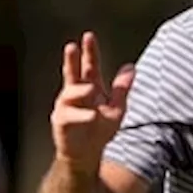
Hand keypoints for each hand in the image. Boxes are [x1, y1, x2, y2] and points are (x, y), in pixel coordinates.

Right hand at [50, 31, 134, 173]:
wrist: (88, 155)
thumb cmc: (99, 131)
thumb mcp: (116, 108)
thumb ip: (121, 88)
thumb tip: (131, 67)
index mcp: (88, 89)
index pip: (89, 66)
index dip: (89, 52)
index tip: (88, 36)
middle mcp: (75, 95)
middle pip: (72, 73)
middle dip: (72, 60)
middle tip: (72, 47)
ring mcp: (66, 107)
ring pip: (70, 92)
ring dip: (81, 91)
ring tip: (91, 91)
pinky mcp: (61, 122)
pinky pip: (70, 115)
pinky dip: (83, 115)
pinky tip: (91, 116)